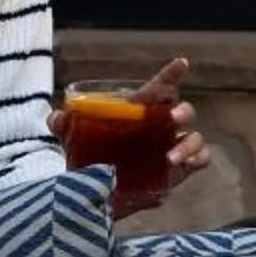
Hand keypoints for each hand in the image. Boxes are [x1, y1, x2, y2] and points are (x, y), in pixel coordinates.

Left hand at [48, 56, 210, 211]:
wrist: (96, 192)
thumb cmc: (91, 157)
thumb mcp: (74, 140)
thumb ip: (64, 126)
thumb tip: (56, 117)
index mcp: (140, 112)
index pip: (159, 89)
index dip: (172, 74)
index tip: (182, 64)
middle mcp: (161, 128)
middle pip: (183, 111)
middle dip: (182, 111)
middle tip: (171, 118)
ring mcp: (172, 149)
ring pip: (195, 138)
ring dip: (188, 144)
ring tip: (169, 158)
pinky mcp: (177, 172)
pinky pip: (199, 161)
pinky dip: (196, 160)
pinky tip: (183, 166)